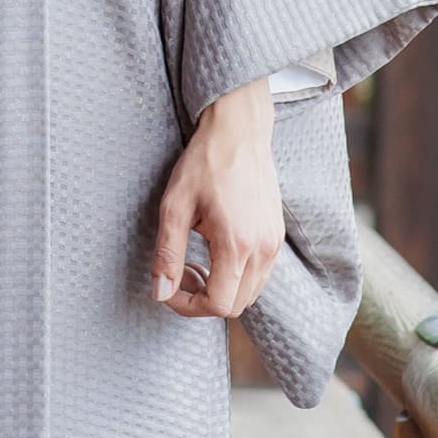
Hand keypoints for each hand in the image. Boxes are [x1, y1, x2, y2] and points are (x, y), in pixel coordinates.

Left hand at [148, 82, 285, 319]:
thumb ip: (167, 255)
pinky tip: (215, 251)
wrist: (239, 131)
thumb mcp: (175, 207)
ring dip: (221, 289)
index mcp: (237, 244)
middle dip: (203, 299)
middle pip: (236, 305)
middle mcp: (263, 249)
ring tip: (196, 263)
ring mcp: (274, 243)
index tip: (170, 288)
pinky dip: (236, 276)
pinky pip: (259, 274)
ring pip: (250, 293)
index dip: (189, 306)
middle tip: (180, 274)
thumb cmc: (204, 164)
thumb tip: (161, 294)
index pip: (219, 305)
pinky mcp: (276, 234)